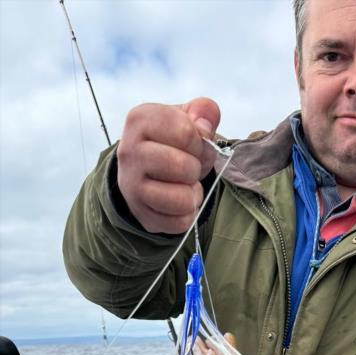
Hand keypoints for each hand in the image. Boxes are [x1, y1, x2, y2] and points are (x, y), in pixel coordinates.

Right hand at [117, 97, 220, 233]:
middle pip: (184, 167)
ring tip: (184, 185)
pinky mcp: (142, 214)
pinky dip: (188, 214)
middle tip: (187, 167)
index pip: (186, 132)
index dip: (199, 140)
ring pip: (183, 199)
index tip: (190, 143)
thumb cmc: (171, 143)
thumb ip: (203, 111)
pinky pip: (181, 222)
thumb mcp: (186, 119)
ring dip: (193, 194)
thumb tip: (205, 125)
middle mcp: (129, 152)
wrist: (144, 172)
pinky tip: (178, 203)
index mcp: (140, 120)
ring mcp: (132, 186)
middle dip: (196, 168)